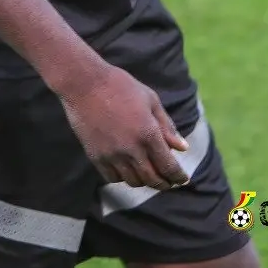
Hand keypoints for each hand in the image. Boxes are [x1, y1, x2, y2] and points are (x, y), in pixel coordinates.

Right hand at [57, 62, 189, 189]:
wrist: (85, 83)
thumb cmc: (120, 85)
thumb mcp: (150, 99)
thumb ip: (167, 125)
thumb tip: (183, 147)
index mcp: (148, 134)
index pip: (168, 166)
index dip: (178, 177)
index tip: (183, 180)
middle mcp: (132, 150)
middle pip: (152, 179)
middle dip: (164, 183)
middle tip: (168, 182)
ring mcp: (112, 156)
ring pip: (133, 181)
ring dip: (144, 181)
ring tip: (148, 175)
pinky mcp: (96, 157)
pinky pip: (112, 178)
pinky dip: (123, 178)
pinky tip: (127, 170)